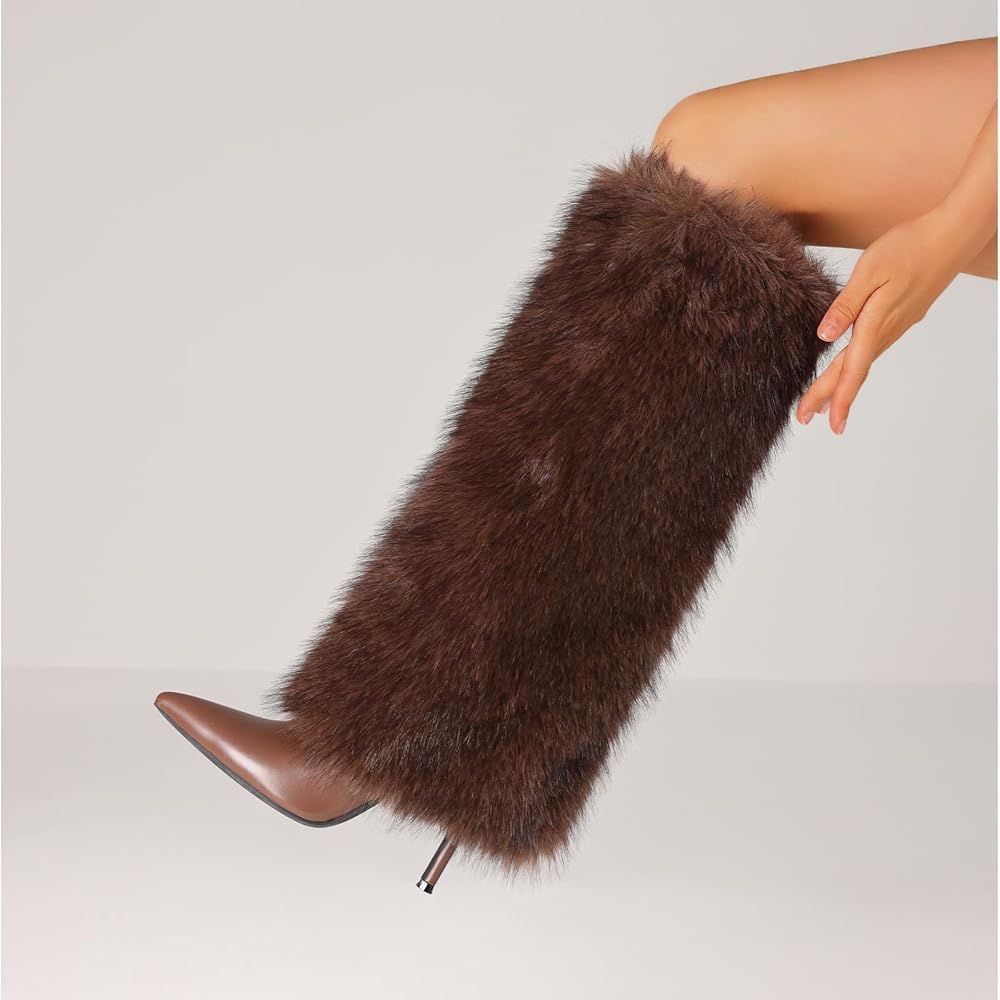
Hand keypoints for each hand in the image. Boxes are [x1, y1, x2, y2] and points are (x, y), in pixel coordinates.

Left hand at [796, 209, 965, 433]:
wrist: (949, 236)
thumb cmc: (908, 247)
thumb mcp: (869, 271)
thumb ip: (845, 305)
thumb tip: (824, 336)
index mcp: (875, 323)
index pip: (850, 369)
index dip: (835, 397)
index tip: (822, 420)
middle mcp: (885, 332)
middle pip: (851, 372)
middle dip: (827, 398)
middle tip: (803, 419)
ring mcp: (894, 327)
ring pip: (861, 364)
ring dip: (840, 386)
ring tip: (820, 406)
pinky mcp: (898, 319)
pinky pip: (870, 351)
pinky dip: (854, 368)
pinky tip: (847, 371)